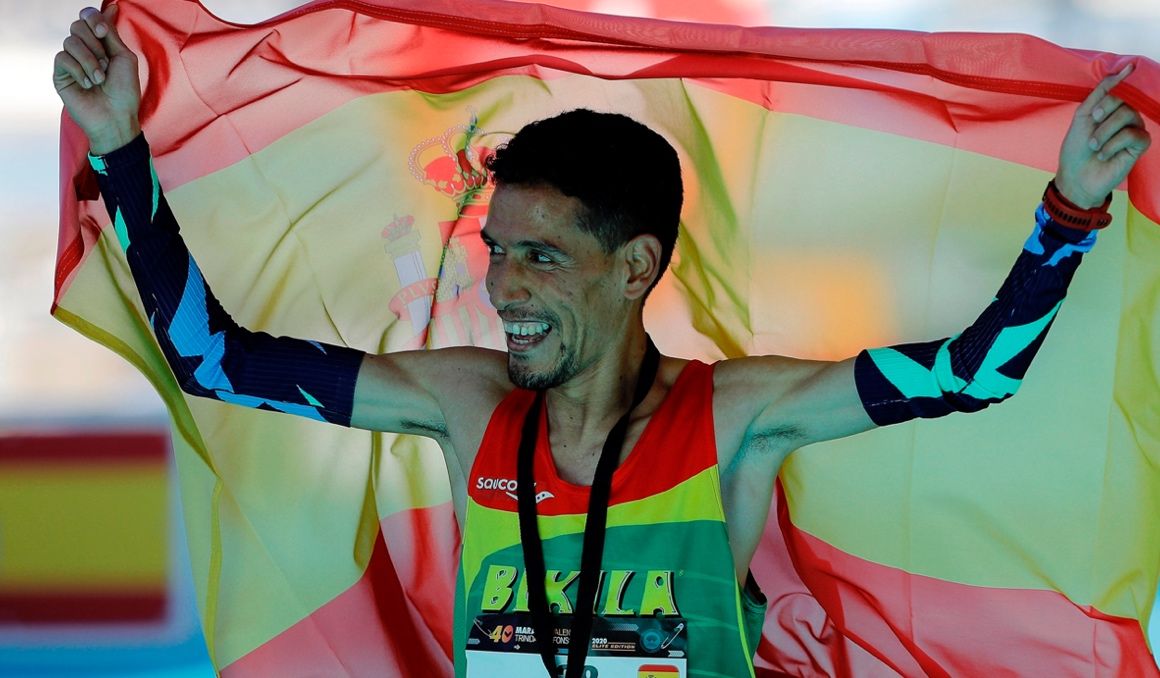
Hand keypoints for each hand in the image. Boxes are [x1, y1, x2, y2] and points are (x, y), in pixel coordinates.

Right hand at [53, 5, 141, 153]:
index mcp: (100, 44)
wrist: (116, 116)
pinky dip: (79, 70)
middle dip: (94, 44)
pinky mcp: (60, 74)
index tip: (103, 32)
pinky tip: (88, 84)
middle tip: (105, 64)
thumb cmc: (124, 90)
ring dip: (89, 60)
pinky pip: (62, 58)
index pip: (88, 17)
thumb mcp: (123, 57)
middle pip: (77, 26)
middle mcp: (84, 50)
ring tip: (100, 78)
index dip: (93, 18)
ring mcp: (71, 62)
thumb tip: (111, 6)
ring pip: (70, 42)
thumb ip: (111, 33)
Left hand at [1055, 64, 1151, 208]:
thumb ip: (1101, 91)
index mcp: (1112, 107)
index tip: (1094, 115)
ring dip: (1104, 133)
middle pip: (1122, 100)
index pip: (1116, 88)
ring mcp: (1135, 128)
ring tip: (1095, 147)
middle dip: (1101, 117)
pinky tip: (1104, 155)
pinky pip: (1134, 134)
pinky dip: (1114, 145)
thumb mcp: (1083, 115)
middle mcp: (1126, 115)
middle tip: (1090, 135)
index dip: (1105, 98)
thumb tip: (1126, 67)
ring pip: (1128, 115)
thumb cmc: (1077, 148)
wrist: (1076, 177)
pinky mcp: (1141, 144)